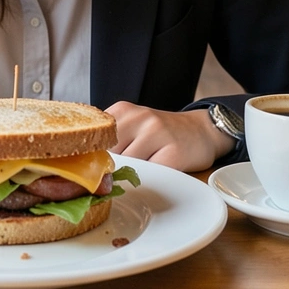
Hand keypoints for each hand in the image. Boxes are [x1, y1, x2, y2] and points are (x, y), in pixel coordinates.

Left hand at [106, 102, 235, 171]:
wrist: (202, 130)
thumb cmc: (161, 133)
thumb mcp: (132, 126)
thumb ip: (111, 139)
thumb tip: (87, 166)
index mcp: (123, 110)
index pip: (95, 139)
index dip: (93, 157)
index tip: (96, 168)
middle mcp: (140, 118)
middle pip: (110, 155)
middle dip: (112, 169)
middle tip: (123, 172)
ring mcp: (158, 134)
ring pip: (129, 167)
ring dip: (133, 175)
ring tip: (145, 167)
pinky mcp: (174, 154)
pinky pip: (151, 175)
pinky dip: (151, 178)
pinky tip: (158, 170)